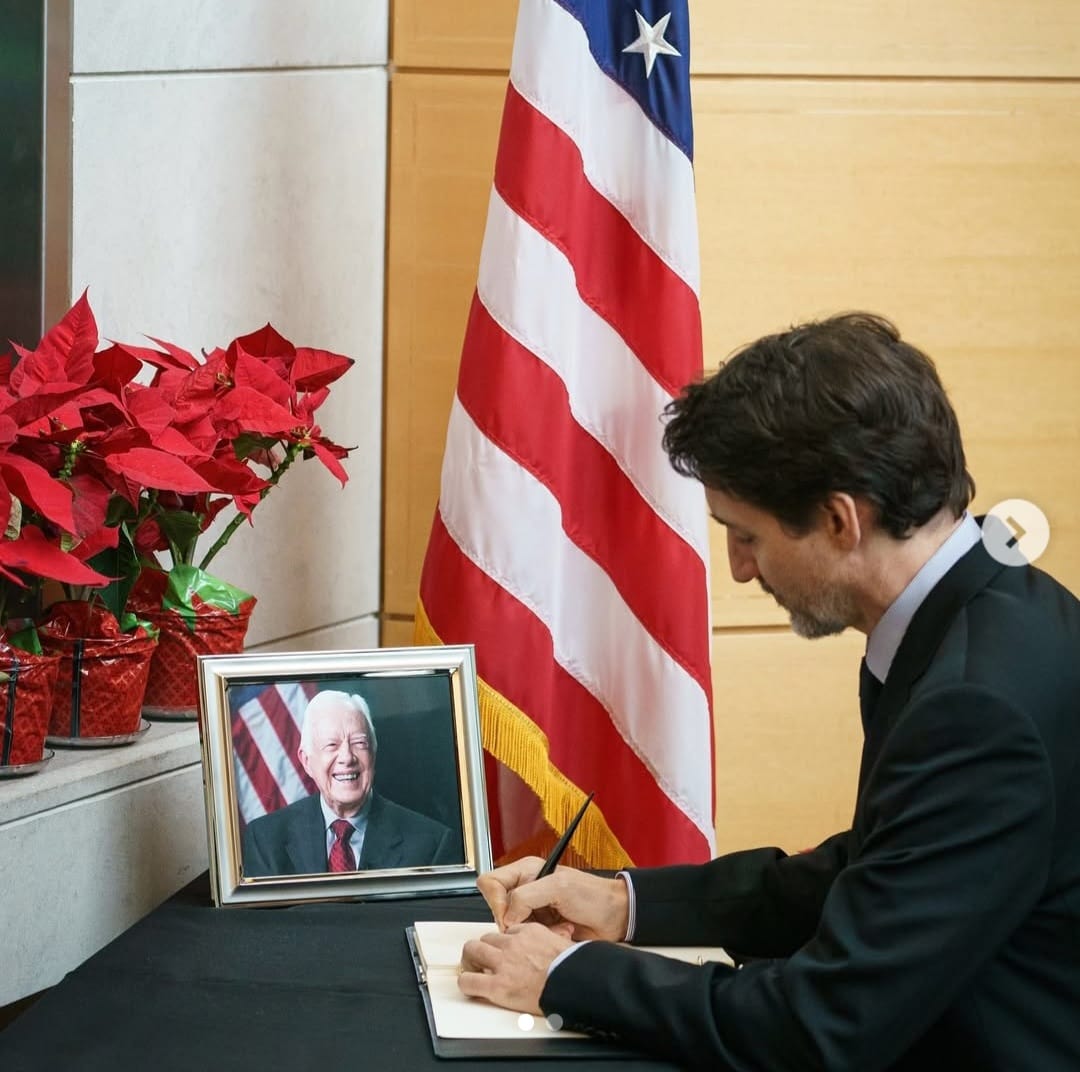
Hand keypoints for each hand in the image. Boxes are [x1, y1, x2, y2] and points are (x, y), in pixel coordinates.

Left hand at [457, 923, 570, 1013]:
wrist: (574, 986)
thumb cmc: (574, 970)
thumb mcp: (566, 945)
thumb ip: (555, 942)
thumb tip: (561, 947)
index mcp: (530, 932)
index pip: (507, 931)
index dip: (504, 943)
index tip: (506, 951)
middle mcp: (513, 944)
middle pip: (485, 938)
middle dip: (483, 948)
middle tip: (483, 959)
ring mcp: (503, 963)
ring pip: (472, 951)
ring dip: (470, 960)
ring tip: (473, 969)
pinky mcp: (497, 986)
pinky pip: (468, 981)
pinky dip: (466, 984)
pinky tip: (470, 987)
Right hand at [476, 857, 629, 940]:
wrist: (615, 916)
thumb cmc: (593, 895)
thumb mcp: (558, 887)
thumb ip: (526, 897)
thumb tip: (507, 916)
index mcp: (526, 872)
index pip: (491, 883)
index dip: (496, 901)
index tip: (511, 916)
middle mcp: (526, 889)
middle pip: (498, 908)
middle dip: (517, 921)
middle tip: (537, 923)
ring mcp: (533, 910)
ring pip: (512, 928)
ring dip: (534, 932)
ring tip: (557, 926)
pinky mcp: (541, 928)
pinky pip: (528, 939)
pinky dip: (543, 940)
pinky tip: (562, 932)